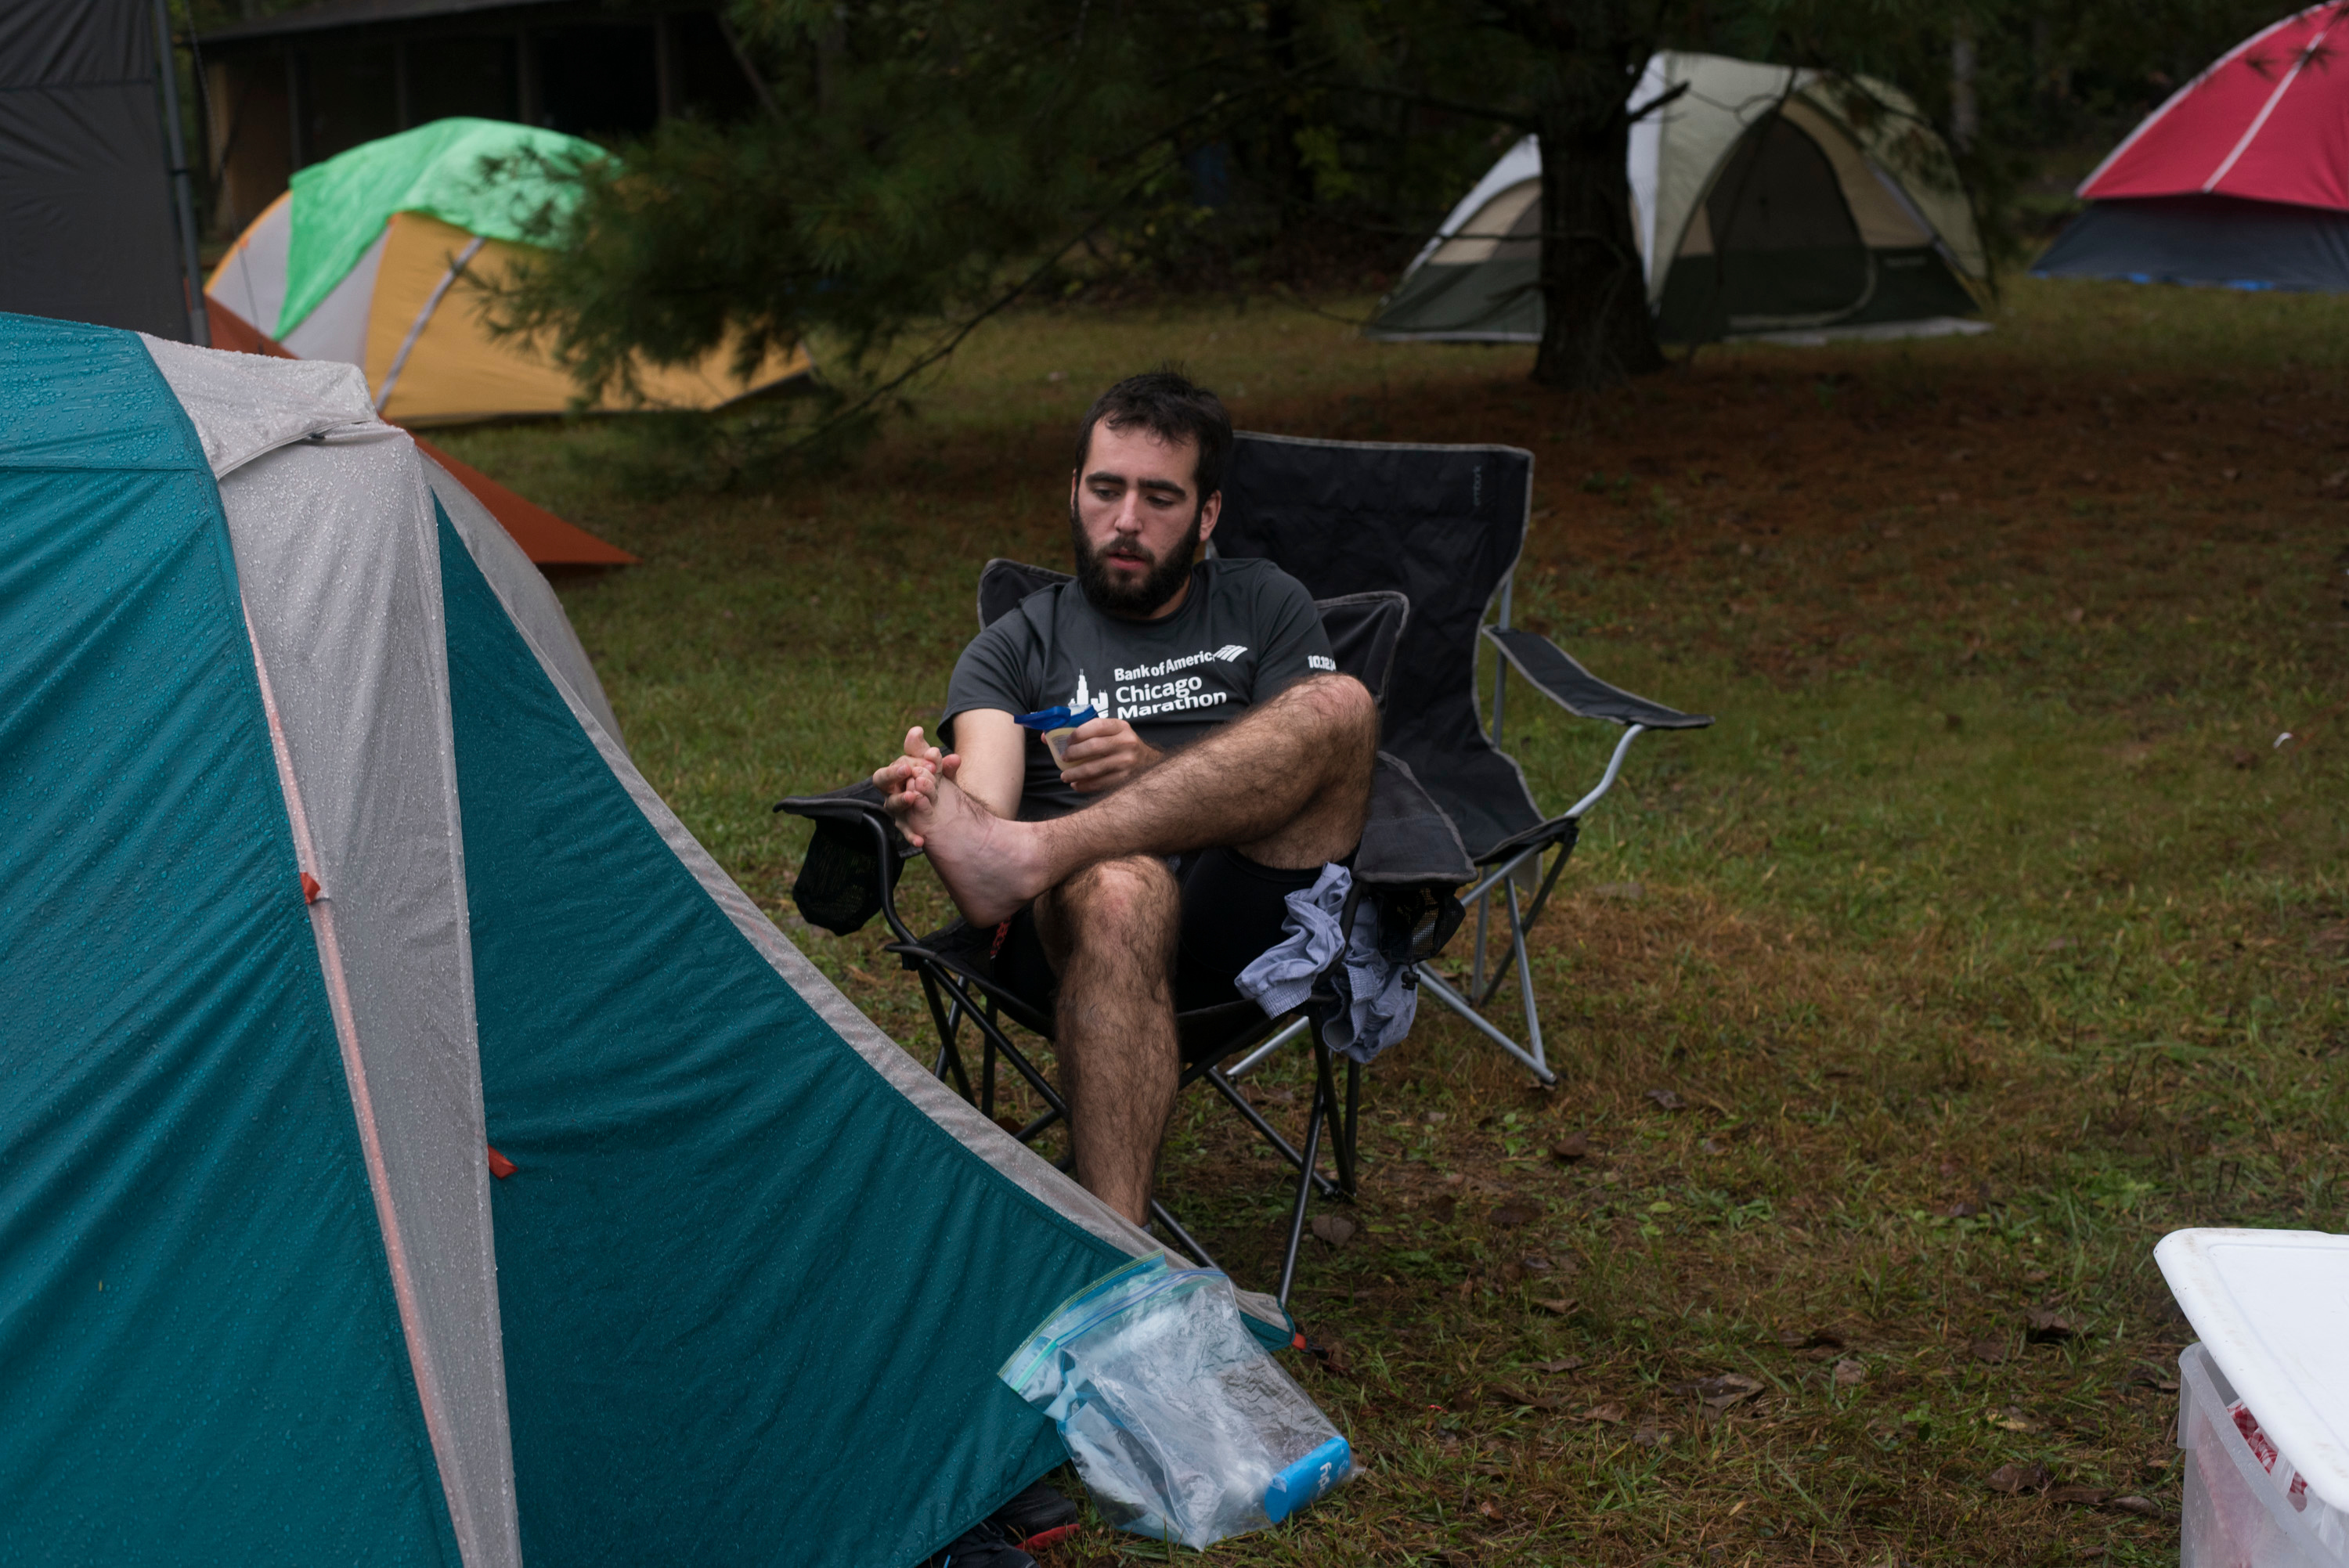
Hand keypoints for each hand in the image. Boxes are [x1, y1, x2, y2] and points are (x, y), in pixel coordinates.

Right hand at [873, 726, 959, 842]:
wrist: (946, 806)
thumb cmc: (935, 782)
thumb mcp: (937, 770)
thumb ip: (934, 758)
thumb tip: (919, 731)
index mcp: (898, 773)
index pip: (898, 762)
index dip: (912, 761)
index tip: (930, 762)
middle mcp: (892, 790)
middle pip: (881, 779)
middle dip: (892, 773)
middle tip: (907, 770)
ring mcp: (897, 809)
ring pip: (892, 804)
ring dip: (901, 800)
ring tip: (913, 796)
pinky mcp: (905, 826)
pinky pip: (906, 832)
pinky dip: (911, 836)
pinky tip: (920, 841)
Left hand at [1058, 716, 1159, 793]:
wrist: (1148, 762)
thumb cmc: (1121, 745)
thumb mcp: (1110, 732)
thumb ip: (1084, 731)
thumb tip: (1045, 736)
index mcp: (1121, 727)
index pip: (1097, 725)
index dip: (1078, 733)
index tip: (1067, 741)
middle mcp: (1126, 742)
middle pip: (1094, 747)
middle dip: (1074, 754)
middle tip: (1063, 758)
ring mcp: (1127, 762)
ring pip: (1095, 768)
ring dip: (1076, 773)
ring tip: (1065, 776)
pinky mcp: (1126, 779)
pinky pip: (1101, 784)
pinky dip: (1086, 786)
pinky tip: (1076, 785)